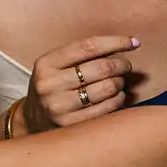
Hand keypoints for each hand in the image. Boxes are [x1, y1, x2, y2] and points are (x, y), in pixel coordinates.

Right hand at [17, 35, 138, 134]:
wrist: (33, 119)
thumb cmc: (54, 85)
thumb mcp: (56, 65)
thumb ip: (83, 55)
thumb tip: (126, 44)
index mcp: (46, 64)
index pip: (88, 47)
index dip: (115, 42)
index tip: (134, 42)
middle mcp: (50, 84)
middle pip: (102, 68)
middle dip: (122, 64)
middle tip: (125, 66)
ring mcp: (60, 107)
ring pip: (107, 88)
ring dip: (120, 82)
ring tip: (118, 81)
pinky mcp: (71, 125)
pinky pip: (107, 108)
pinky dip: (118, 99)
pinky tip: (116, 96)